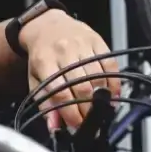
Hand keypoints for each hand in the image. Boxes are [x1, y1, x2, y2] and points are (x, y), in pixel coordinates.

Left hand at [20, 11, 120, 130]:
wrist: (47, 26)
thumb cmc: (42, 55)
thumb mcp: (35, 79)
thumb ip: (45, 103)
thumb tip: (55, 126)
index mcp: (45, 62)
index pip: (60, 93)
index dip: (71, 113)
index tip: (77, 126)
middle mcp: (64, 52)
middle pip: (82, 87)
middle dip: (88, 110)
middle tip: (90, 123)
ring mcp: (82, 45)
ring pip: (98, 77)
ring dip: (102, 100)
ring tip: (101, 112)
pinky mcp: (97, 41)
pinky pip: (110, 65)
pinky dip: (114, 83)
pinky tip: (113, 96)